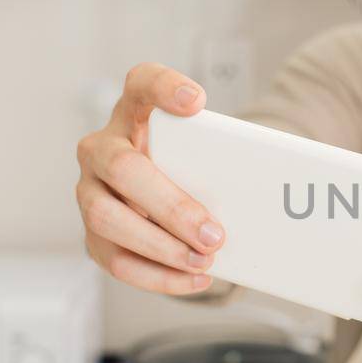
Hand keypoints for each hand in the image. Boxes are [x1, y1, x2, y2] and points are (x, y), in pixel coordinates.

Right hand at [75, 64, 225, 294]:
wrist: (163, 199)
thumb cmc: (188, 168)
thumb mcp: (203, 153)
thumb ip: (223, 157)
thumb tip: (271, 185)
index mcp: (133, 114)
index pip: (142, 83)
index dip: (165, 88)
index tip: (197, 101)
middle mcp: (102, 148)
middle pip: (123, 168)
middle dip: (171, 205)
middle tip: (214, 232)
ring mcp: (90, 191)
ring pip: (107, 218)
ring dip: (161, 246)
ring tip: (204, 260)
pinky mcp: (93, 235)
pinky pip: (116, 260)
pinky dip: (158, 276)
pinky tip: (194, 278)